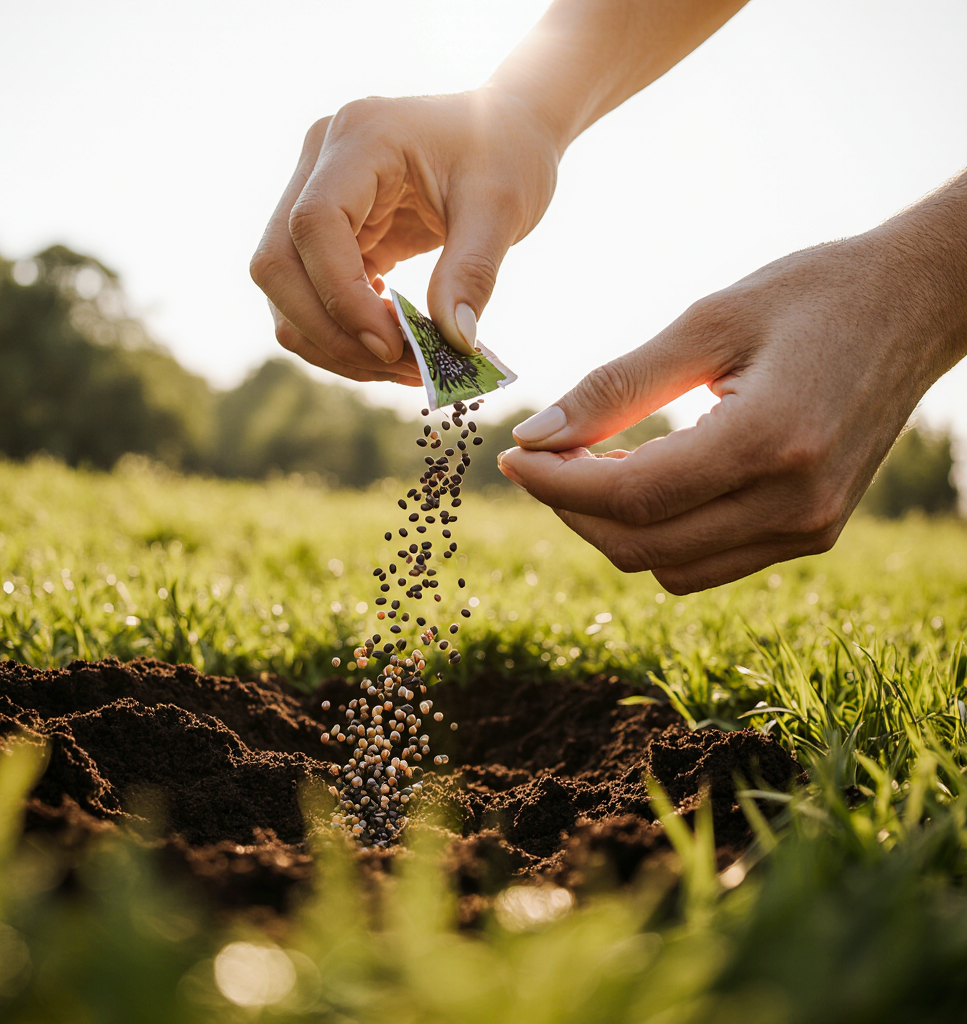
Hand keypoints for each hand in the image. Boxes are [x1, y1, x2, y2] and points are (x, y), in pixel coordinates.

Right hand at [250, 89, 559, 383]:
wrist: (505, 129)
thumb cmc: (506, 152)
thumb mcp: (501, 208)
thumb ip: (472, 272)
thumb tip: (453, 344)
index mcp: (359, 137)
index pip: (314, 224)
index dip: (341, 295)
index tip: (393, 345)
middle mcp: (319, 163)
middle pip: (277, 264)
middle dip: (329, 331)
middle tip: (398, 366)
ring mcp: (314, 198)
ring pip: (284, 291)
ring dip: (333, 343)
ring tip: (404, 366)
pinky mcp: (327, 236)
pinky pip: (311, 298)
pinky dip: (343, 335)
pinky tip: (394, 349)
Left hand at [497, 225, 964, 593]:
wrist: (914, 307)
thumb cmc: (811, 295)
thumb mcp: (708, 322)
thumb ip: (617, 386)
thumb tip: (536, 436)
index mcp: (772, 441)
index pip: (633, 497)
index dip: (558, 486)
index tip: (512, 458)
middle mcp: (796, 503)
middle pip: (644, 546)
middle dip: (574, 510)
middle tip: (544, 457)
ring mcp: (808, 528)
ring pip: (671, 568)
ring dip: (612, 528)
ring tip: (588, 466)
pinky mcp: (810, 534)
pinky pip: (707, 562)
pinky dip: (658, 535)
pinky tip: (640, 481)